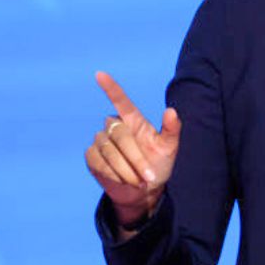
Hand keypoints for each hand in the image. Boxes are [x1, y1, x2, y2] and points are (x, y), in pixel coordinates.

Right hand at [84, 71, 181, 226]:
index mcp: (134, 120)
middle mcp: (115, 126)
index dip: (110, 88)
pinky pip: (97, 161)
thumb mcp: (169, 148)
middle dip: (134, 158)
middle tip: (147, 176)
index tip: (99, 74)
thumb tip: (171, 110)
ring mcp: (101, 141)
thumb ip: (172, 130)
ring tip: (138, 181)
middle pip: (119, 134)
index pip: (121, 100)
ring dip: (125, 169)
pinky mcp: (91, 156)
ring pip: (108, 150)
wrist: (144, 191)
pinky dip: (112, 174)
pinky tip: (123, 181)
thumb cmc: (158, 165)